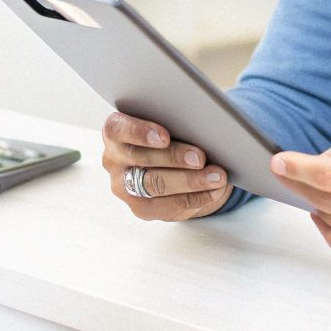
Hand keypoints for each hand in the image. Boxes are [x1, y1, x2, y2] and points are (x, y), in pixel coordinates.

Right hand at [100, 111, 231, 220]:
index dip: (140, 132)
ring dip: (190, 180)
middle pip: (141, 159)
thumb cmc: (171, 134)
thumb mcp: (168, 123)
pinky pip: (169, 205)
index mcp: (115, 131)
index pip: (118, 129)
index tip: (165, 136)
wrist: (172, 164)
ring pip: (155, 185)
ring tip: (216, 176)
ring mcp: (124, 186)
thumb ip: (174, 121)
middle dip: (174, 158)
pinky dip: (197, 197)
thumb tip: (202, 124)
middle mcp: (114, 159)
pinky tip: (214, 190)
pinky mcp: (141, 208)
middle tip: (200, 158)